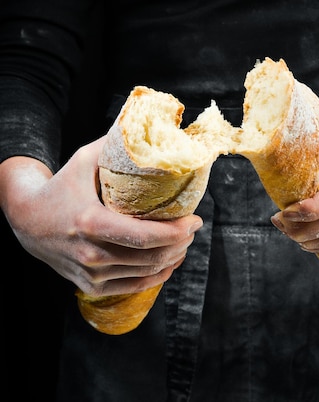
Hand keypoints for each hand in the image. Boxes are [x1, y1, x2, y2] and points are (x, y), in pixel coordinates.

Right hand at [0, 138, 202, 296]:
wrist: (27, 221)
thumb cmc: (61, 186)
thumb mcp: (83, 160)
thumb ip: (116, 145)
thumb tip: (149, 126)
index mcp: (91, 223)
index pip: (144, 236)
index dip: (176, 232)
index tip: (195, 220)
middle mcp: (91, 254)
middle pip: (150, 257)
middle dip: (180, 243)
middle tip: (193, 227)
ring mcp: (91, 274)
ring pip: (145, 274)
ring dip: (172, 259)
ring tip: (185, 242)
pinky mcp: (91, 286)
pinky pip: (133, 287)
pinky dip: (156, 277)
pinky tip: (169, 263)